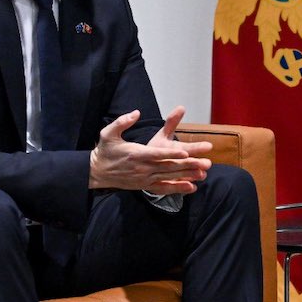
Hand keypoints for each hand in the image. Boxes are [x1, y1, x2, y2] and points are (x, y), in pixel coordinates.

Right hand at [89, 107, 212, 193]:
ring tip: (203, 173)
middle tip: (205, 162)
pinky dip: (178, 188)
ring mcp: (144, 178)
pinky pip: (164, 188)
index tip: (186, 153)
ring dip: (187, 176)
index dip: (171, 154)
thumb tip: (136, 112)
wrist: (96, 172)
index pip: (156, 154)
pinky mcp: (145, 186)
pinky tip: (192, 187)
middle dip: (188, 165)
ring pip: (169, 177)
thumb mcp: (108, 133)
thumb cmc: (105, 150)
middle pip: (168, 167)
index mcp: (135, 154)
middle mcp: (141, 168)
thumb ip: (122, 122)